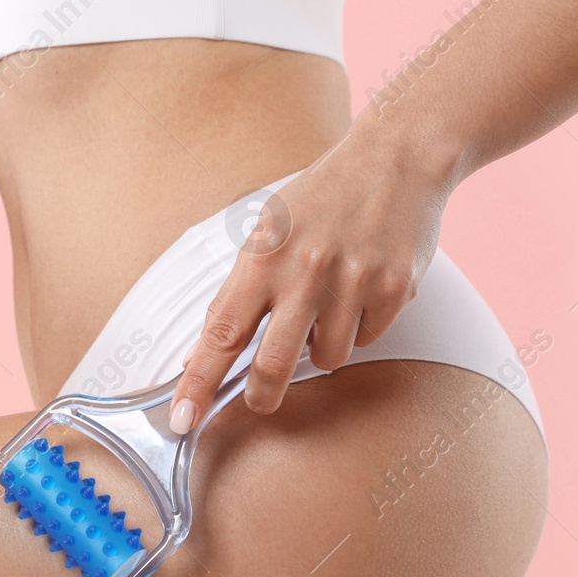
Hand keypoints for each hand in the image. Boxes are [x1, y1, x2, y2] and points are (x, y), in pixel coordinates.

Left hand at [168, 125, 455, 432]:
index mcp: (263, 256)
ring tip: (326, 306)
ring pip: (326, 358)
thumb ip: (237, 294)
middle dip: (262, 396)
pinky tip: (361, 288)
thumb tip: (201, 355)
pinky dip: (359, 326)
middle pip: (273, 365)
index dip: (198, 383)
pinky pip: (367, 339)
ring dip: (321, 347)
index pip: (220, 334)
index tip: (182, 418)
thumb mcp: (267, 233)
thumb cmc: (322, 198)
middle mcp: (306, 270)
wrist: (395, 158)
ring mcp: (353, 281)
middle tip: (259, 400)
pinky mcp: (395, 289)